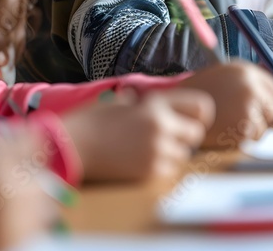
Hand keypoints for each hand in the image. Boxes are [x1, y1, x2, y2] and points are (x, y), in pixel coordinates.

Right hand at [61, 89, 211, 182]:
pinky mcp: (150, 172)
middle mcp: (161, 125)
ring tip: (147, 150)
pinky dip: (159, 168)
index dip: (199, 115)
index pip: (202, 106)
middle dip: (186, 137)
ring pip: (183, 155)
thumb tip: (139, 100)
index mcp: (156, 104)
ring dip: (172, 154)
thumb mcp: (119, 102)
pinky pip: (169, 171)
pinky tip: (139, 162)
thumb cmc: (91, 122)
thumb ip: (139, 103)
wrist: (70, 146)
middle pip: (197, 133)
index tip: (190, 120)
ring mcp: (157, 150)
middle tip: (168, 139)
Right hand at [178, 63, 272, 147]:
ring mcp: (247, 107)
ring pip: (264, 126)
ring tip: (225, 122)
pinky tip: (223, 131)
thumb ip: (253, 83)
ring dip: (250, 129)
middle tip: (234, 115)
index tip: (250, 104)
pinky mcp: (242, 128)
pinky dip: (241, 139)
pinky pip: (253, 138)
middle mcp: (249, 86)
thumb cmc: (200, 95)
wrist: (174, 111)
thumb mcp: (226, 76)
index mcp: (245, 70)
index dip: (263, 99)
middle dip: (260, 116)